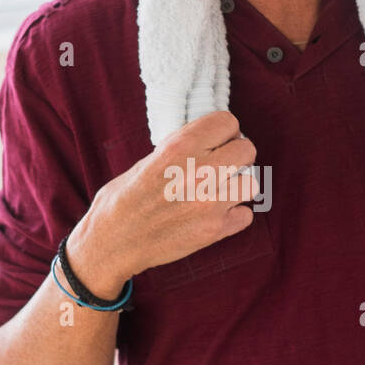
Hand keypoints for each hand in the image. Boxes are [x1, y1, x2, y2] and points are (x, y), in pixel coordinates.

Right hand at [69, 111, 258, 289]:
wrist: (112, 242)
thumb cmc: (123, 200)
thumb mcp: (147, 161)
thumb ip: (180, 150)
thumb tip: (208, 142)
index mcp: (180, 147)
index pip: (228, 122)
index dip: (224, 132)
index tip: (217, 141)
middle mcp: (200, 171)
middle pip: (248, 150)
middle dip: (237, 156)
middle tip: (222, 166)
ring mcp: (210, 202)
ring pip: (252, 183)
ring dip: (237, 187)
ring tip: (219, 192)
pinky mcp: (215, 230)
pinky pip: (245, 216)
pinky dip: (233, 216)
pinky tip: (215, 216)